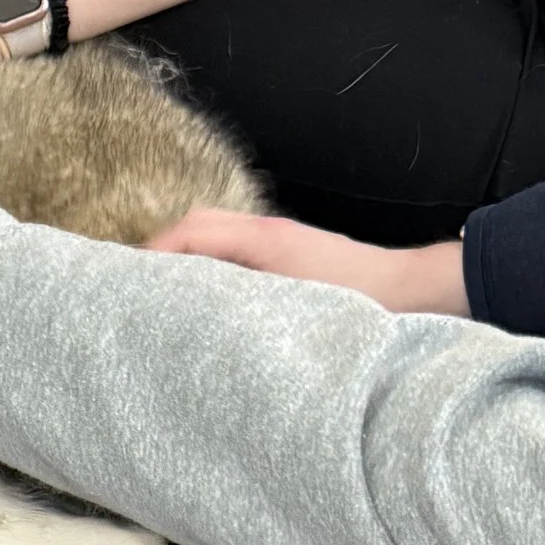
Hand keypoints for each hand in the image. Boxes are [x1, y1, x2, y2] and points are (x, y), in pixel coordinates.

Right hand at [145, 211, 470, 313]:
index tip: (124, 285)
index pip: (189, 233)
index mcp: (264, 239)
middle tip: (134, 293)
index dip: (151, 256)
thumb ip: (240, 308)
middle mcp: (268, 234)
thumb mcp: (297, 311)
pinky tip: (209, 306)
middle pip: (196, 229)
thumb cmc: (367, 304)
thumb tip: (189, 316)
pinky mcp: (292, 261)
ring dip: (186, 263)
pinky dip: (212, 272)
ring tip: (163, 302)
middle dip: (161, 255)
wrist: (420, 295)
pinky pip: (236, 257)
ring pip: (215, 242)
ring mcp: (281, 244)